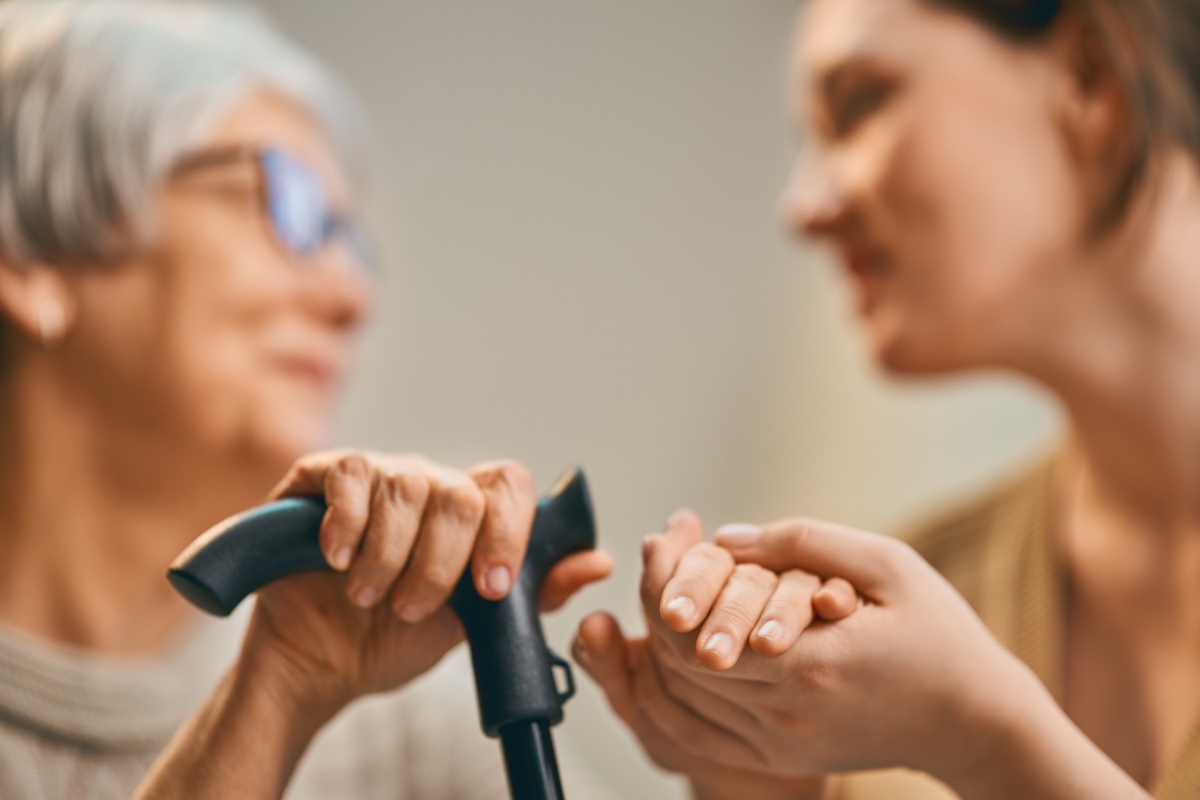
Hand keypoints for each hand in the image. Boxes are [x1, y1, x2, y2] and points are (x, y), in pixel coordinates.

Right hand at [243, 451, 612, 717]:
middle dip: (442, 563)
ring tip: (368, 597)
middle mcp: (430, 483)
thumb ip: (532, 594)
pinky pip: (350, 473)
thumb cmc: (396, 638)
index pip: (510, 486)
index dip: (509, 534)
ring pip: (408, 487)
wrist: (322, 663)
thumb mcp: (472, 626)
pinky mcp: (322, 476)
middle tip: (413, 608)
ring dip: (390, 557)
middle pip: (462, 492)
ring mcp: (378, 475)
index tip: (491, 588)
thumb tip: (600, 562)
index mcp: (470, 513)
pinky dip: (348, 523)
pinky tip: (337, 560)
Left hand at [582, 512, 1142, 799]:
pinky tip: (671, 647)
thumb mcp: (888, 566)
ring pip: (684, 696)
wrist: (974, 722)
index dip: (666, 581)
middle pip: (679, 660)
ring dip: (660, 642)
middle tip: (658, 556)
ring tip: (662, 588)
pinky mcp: (780, 756)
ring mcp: (780, 742)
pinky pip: (701, 729)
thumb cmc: (939, 634)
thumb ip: (805, 543)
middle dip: (658, 602)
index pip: (696, 629)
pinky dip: (674, 688)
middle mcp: (786, 713)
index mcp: (812, 664)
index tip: (661, 539)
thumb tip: (726, 538)